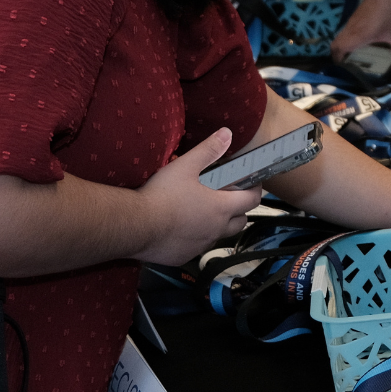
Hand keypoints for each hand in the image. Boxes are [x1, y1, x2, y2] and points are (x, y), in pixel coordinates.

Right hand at [131, 128, 264, 265]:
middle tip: (226, 196)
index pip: (252, 200)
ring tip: (202, 210)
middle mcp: (216, 229)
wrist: (135, 225)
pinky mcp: (184, 256)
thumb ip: (208, 150)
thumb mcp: (186, 166)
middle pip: (240, 221)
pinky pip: (198, 247)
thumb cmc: (162, 195)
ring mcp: (201, 245)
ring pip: (219, 235)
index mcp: (221, 207)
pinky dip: (196, 237)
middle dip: (239, 209)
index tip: (251, 183)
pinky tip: (182, 227)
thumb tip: (227, 134)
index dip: (255, 190)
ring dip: (218, 224)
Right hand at [330, 0, 390, 61]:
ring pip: (339, 37)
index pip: (337, 49)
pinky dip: (347, 38)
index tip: (343, 69)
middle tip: (346, 63)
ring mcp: (350, 22)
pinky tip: (359, 41)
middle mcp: (349, 31)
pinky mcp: (353, 16)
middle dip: (337, 55)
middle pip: (335, 44)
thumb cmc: (389, 15)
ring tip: (352, 55)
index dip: (337, 60)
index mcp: (356, 37)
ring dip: (342, 46)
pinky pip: (345, 31)